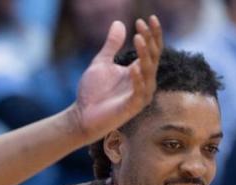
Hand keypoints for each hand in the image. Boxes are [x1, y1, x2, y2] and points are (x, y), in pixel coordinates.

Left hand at [73, 17, 161, 141]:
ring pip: (149, 72)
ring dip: (145, 55)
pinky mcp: (133, 108)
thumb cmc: (92, 92)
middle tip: (141, 25)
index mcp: (138, 71)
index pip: (153, 50)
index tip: (146, 18)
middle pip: (153, 57)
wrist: (82, 115)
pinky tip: (133, 68)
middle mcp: (144, 82)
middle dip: (149, 40)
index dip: (152, 34)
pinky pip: (140, 92)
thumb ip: (112, 45)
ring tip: (138, 39)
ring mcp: (140, 95)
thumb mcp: (102, 63)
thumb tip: (119, 23)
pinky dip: (138, 80)